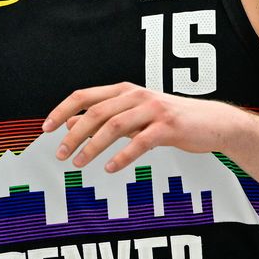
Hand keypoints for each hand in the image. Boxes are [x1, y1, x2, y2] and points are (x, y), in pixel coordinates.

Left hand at [41, 83, 244, 172]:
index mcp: (125, 90)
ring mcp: (153, 110)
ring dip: (92, 147)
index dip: (62, 110)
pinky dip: (122, 156)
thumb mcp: (134, 116)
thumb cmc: (170, 120)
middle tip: (60, 155)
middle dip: (73, 135)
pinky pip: (140, 142)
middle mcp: (137, 95)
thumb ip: (104, 118)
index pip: (84, 96)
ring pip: (114, 126)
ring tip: (79, 164)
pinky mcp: (168, 127)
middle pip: (96, 112)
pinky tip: (109, 168)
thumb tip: (70, 123)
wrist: (212, 123)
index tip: (45, 129)